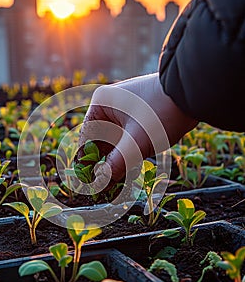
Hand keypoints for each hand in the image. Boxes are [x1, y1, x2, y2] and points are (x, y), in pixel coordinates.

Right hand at [78, 72, 197, 188]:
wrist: (193, 93)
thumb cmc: (161, 112)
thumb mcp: (136, 141)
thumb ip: (117, 163)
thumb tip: (100, 183)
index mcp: (102, 104)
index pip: (86, 138)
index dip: (87, 163)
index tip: (88, 183)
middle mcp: (110, 105)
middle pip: (100, 141)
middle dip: (102, 164)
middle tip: (103, 188)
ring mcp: (125, 110)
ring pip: (114, 142)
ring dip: (116, 162)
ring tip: (115, 185)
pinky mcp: (139, 117)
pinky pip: (127, 139)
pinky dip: (127, 155)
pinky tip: (129, 173)